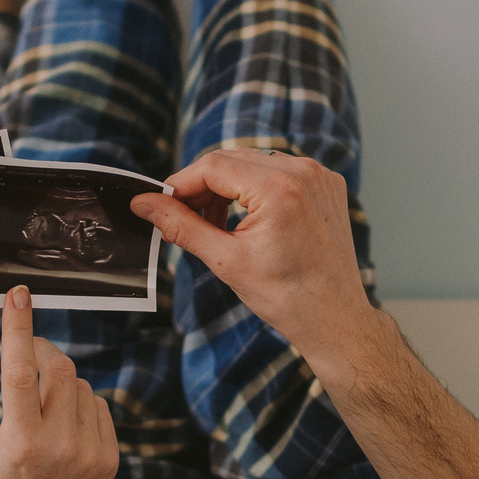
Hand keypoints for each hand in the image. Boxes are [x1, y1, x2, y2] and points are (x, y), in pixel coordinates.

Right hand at [0, 288, 118, 478]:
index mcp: (21, 444)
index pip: (22, 371)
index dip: (19, 327)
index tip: (18, 294)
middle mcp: (61, 446)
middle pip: (59, 369)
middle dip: (40, 351)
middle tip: (23, 357)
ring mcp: (91, 452)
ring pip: (80, 385)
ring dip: (56, 381)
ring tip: (36, 409)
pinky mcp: (109, 458)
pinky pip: (97, 405)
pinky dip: (77, 402)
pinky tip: (58, 426)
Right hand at [130, 150, 378, 361]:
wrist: (334, 317)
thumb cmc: (285, 297)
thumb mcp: (226, 260)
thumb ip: (181, 226)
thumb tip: (144, 204)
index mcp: (279, 188)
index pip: (213, 166)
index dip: (180, 184)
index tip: (159, 204)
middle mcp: (303, 172)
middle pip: (232, 160)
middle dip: (201, 188)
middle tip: (180, 219)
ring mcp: (319, 176)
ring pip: (254, 164)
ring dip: (227, 188)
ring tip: (213, 225)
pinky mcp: (327, 184)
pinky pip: (279, 173)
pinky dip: (255, 190)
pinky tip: (244, 220)